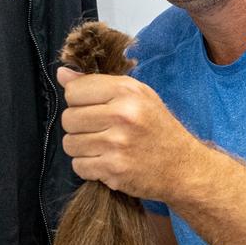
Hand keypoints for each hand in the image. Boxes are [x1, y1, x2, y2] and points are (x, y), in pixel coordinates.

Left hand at [57, 67, 204, 201]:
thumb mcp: (137, 96)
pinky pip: (78, 166)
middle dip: (78, 126)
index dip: (78, 101)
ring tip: (103, 147)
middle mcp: (122, 115)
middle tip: (98, 130)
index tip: (92, 108)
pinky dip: (88, 167)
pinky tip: (106, 162)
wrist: (184, 167)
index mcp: (127, 91)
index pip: (74, 90)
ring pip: (70, 144)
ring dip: (81, 148)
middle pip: (68, 118)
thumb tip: (61, 74)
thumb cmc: (158, 128)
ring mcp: (117, 144)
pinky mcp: (114, 169)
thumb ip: (98, 83)